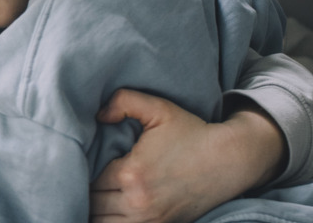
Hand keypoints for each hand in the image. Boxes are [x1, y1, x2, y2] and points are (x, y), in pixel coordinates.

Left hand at [90, 89, 285, 222]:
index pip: (89, 179)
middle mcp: (138, 202)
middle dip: (87, 191)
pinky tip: (109, 208)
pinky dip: (111, 220)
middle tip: (84, 177)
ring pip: (103, 222)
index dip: (83, 170)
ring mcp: (150, 219)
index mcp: (131, 173)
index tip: (84, 160)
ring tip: (95, 193)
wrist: (229, 160)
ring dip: (96, 209)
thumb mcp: (158, 107)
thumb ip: (123, 101)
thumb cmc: (192, 131)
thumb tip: (97, 114)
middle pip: (93, 204)